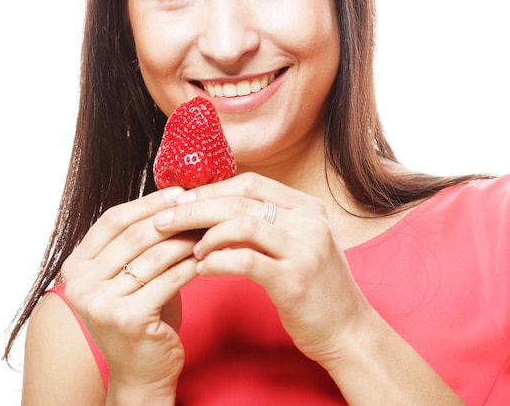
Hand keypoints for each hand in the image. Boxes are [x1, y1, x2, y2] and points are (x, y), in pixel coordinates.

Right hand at [61, 187, 199, 398]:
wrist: (141, 373)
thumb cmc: (142, 316)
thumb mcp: (130, 274)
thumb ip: (137, 242)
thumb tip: (172, 198)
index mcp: (76, 266)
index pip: (113, 220)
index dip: (147, 203)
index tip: (178, 192)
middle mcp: (81, 284)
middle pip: (135, 235)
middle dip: (172, 218)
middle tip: (201, 206)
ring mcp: (101, 302)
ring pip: (155, 255)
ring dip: (187, 239)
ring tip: (209, 230)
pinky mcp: (128, 318)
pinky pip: (169, 278)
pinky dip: (192, 264)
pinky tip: (209, 256)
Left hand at [153, 172, 371, 367]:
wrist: (350, 333)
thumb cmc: (315, 289)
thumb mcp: (298, 244)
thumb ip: (266, 225)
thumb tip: (215, 211)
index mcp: (307, 207)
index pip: (250, 183)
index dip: (213, 188)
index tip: (183, 200)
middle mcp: (308, 220)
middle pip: (240, 200)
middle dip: (197, 207)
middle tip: (165, 218)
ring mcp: (304, 248)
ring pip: (240, 224)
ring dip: (205, 234)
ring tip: (187, 247)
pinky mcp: (295, 279)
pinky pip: (244, 260)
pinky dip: (217, 261)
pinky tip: (202, 267)